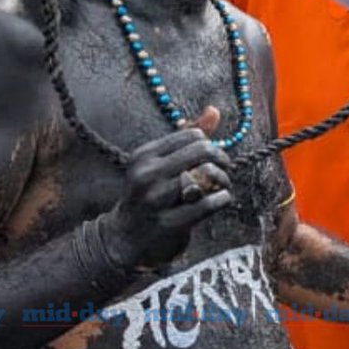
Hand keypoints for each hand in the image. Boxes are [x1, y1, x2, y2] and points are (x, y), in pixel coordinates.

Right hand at [101, 109, 232, 268]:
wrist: (124, 237)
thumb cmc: (148, 194)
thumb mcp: (159, 163)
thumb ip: (186, 137)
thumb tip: (214, 111)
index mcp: (144, 155)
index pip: (192, 135)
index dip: (209, 144)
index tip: (212, 157)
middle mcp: (147, 175)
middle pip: (202, 152)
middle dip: (221, 158)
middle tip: (224, 168)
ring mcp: (157, 200)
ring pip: (206, 176)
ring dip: (223, 179)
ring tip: (222, 185)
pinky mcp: (169, 224)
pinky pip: (208, 204)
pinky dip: (222, 198)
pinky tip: (221, 199)